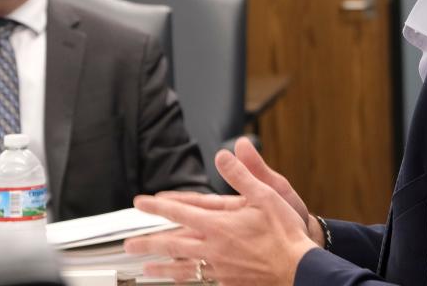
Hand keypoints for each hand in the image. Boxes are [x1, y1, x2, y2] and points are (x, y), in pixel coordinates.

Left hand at [125, 150, 317, 285]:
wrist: (298, 269)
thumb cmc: (285, 232)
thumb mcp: (267, 194)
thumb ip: (242, 174)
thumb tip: (224, 154)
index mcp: (220, 224)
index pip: (181, 212)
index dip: (158, 207)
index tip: (140, 202)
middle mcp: (214, 247)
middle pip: (172, 244)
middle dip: (148, 242)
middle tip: (128, 244)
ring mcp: (219, 267)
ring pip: (182, 267)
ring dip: (160, 266)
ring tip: (145, 267)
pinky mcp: (228, 281)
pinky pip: (199, 279)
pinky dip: (184, 279)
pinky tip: (181, 279)